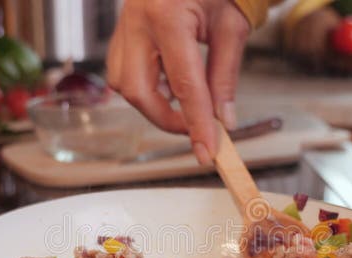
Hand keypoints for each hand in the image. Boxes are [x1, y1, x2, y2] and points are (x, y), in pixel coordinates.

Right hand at [106, 0, 250, 164]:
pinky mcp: (120, 31)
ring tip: (185, 104)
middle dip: (166, 118)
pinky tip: (169, 86)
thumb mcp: (231, 27)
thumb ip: (225, 76)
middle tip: (197, 128)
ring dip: (153, 104)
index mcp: (167, 13)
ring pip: (122, 83)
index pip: (184, 84)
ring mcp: (123, 24)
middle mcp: (136, 19)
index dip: (197, 123)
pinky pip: (121, 71)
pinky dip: (145, 87)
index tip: (207, 150)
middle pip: (136, 90)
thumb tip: (223, 120)